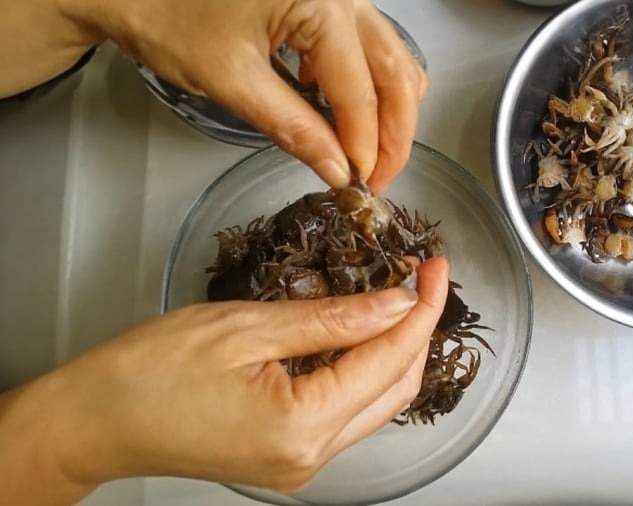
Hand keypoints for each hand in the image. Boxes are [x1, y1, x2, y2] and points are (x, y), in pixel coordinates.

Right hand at [0, 258, 448, 503]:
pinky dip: (364, 373)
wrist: (94, 422)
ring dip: (395, 352)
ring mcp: (300, 464)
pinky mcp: (288, 457)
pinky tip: (362, 335)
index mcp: (300, 427)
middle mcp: (310, 457)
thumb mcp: (246, 327)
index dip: (421, 311)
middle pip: (396, 390)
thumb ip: (331, 317)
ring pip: (377, 405)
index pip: (390, 362)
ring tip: (400, 300)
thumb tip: (395, 303)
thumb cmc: (148, 372)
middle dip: (417, 331)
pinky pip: (347, 414)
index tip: (434, 269)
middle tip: (424, 278)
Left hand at [68, 0, 428, 190]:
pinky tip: (340, 111)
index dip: (364, 145)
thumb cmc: (169, 20)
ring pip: (393, 58)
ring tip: (366, 153)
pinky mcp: (330, 1)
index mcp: (321, 0)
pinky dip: (369, 84)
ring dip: (390, 110)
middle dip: (394, 133)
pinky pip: (372, 46)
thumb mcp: (232, 81)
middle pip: (396, 71)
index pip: (359, 89)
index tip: (359, 185)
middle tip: (378, 179)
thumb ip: (294, 127)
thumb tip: (338, 171)